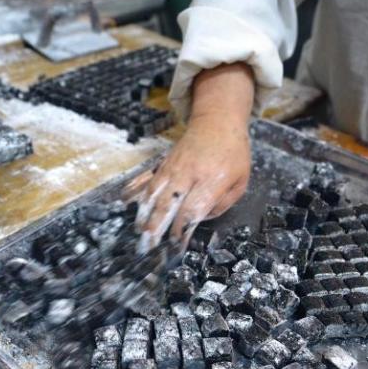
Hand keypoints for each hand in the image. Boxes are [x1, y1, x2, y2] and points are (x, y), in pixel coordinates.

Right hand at [127, 63, 254, 252]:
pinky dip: (135, 192)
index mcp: (211, 182)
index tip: (175, 247)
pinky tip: (126, 204)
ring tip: (138, 232)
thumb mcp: (240, 182)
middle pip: (167, 204)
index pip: (191, 211)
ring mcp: (173, 168)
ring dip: (144, 214)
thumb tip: (200, 219)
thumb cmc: (234, 154)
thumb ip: (222, 204)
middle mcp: (188, 175)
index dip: (180, 232)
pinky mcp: (164, 163)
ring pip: (153, 193)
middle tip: (148, 247)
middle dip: (156, 228)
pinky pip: (146, 180)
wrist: (217, 121)